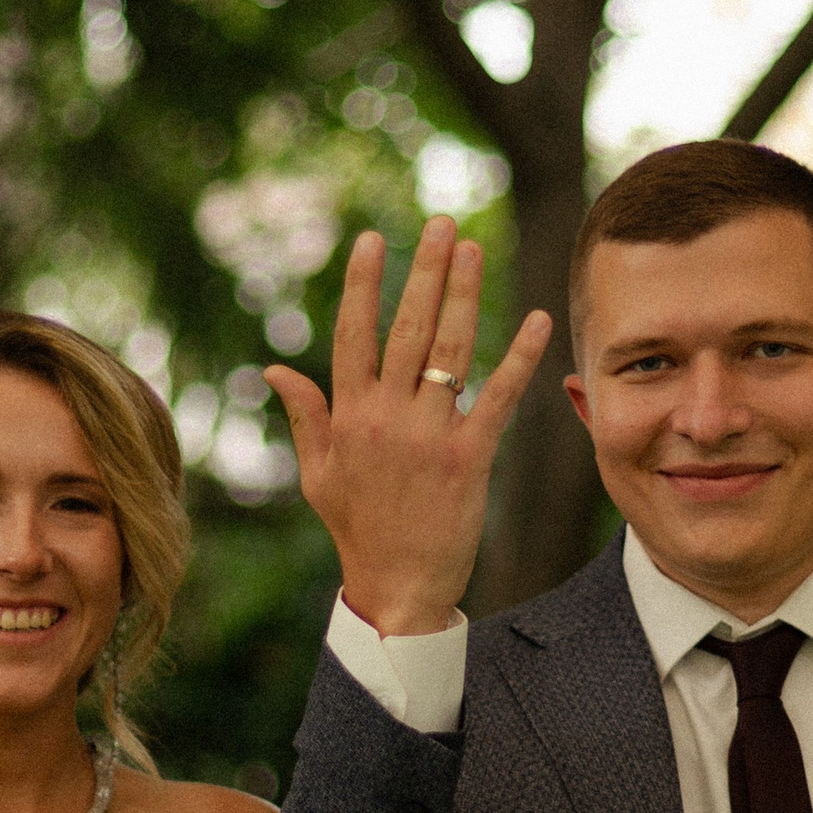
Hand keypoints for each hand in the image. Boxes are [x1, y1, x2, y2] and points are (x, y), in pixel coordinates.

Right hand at [265, 219, 552, 636]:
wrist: (398, 588)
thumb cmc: (358, 530)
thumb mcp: (318, 474)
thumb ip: (305, 416)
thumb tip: (274, 369)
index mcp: (348, 417)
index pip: (354, 335)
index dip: (364, 284)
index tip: (375, 240)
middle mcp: (386, 418)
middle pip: (408, 329)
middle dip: (426, 272)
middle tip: (442, 224)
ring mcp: (429, 436)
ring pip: (450, 352)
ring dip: (466, 297)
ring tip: (475, 251)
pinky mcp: (470, 459)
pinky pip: (497, 399)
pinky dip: (520, 358)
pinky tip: (538, 321)